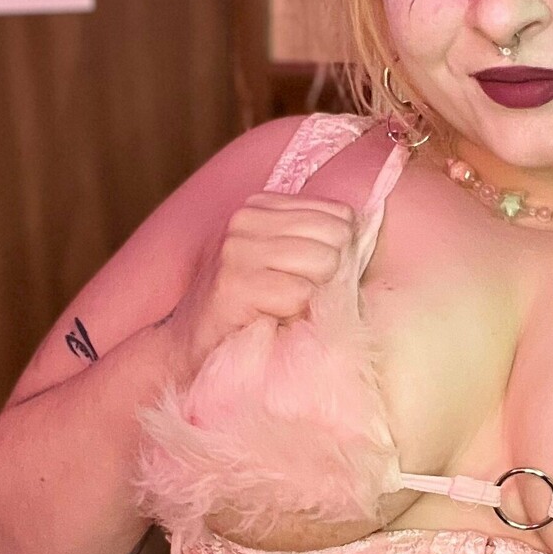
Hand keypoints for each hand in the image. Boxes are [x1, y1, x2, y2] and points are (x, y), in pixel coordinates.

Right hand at [160, 192, 358, 382]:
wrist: (190, 346)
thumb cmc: (247, 308)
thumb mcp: (280, 261)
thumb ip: (315, 240)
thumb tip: (363, 233)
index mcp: (260, 206)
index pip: (340, 214)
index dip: (337, 252)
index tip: (306, 276)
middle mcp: (245, 219)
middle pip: (337, 237)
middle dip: (327, 275)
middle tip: (294, 296)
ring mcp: (237, 250)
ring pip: (323, 262)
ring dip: (310, 295)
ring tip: (280, 305)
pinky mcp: (234, 284)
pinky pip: (300, 294)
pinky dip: (293, 314)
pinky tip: (268, 319)